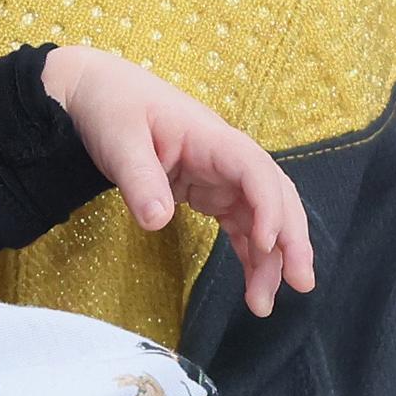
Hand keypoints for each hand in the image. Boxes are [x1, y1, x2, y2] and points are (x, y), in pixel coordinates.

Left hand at [42, 46, 316, 313]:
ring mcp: (220, 176)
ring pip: (261, 217)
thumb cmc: (111, 106)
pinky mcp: (207, 191)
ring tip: (264, 303)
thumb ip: (139, 179)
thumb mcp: (118, 140)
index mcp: (211, 138)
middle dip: (291, 240)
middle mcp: (226, 158)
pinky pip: (239, 224)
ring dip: (270, 258)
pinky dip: (248, 253)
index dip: (269, 206)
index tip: (267, 242)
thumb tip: (157, 222)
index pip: (256, 170)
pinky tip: (254, 285)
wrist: (95, 91)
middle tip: (300, 283)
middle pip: (274, 197)